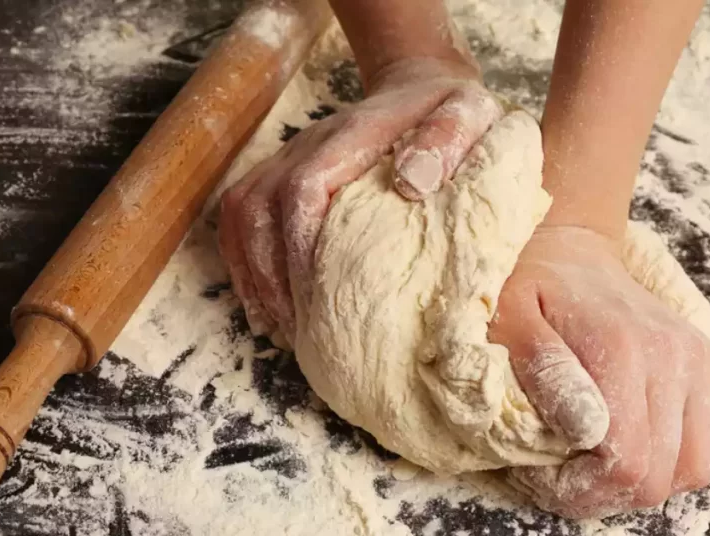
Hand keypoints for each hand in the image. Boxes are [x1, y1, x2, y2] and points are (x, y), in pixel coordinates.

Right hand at [219, 57, 501, 337]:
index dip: (300, 244)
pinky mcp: (283, 172)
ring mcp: (290, 157)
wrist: (421, 88)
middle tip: (296, 331)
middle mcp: (309, 144)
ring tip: (277, 327)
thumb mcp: (468, 114)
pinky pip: (241, 216)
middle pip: (259, 206)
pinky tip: (264, 306)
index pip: (304, 187)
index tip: (316, 300)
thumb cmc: (451, 112)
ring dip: (251, 272)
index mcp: (350, 135)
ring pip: (242, 212)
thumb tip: (411, 184)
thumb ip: (445, 140)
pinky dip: (244, 262)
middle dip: (270, 273)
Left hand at [488, 225, 709, 518]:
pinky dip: (672, 460)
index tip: (542, 479)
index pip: (627, 465)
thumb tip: (586, 431)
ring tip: (595, 466)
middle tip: (560, 478)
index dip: (583, 492)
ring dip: (643, 482)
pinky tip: (628, 446)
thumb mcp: (510, 319)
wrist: (571, 250)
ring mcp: (696, 362)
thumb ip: (545, 371)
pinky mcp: (704, 366)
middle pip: (660, 476)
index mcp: (623, 349)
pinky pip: (708, 442)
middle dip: (606, 494)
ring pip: (693, 467)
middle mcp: (673, 358)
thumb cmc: (529, 286)